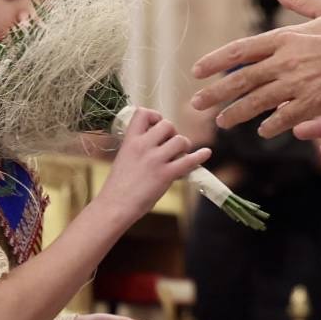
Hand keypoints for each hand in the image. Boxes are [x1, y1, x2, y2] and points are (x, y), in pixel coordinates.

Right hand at [97, 108, 210, 222]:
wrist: (114, 206)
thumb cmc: (118, 186)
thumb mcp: (124, 158)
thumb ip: (138, 147)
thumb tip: (159, 142)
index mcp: (130, 140)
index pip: (143, 113)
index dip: (154, 116)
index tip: (156, 125)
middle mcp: (143, 146)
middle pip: (167, 124)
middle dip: (173, 132)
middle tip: (170, 145)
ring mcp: (155, 160)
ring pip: (180, 140)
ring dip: (184, 146)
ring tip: (180, 155)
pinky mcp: (165, 175)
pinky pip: (188, 161)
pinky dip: (200, 156)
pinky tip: (206, 153)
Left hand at [191, 0, 320, 136]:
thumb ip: (299, 0)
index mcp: (286, 36)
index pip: (240, 49)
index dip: (216, 60)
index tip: (197, 70)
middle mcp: (285, 60)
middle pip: (240, 79)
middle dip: (215, 92)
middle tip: (196, 103)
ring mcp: (297, 84)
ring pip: (256, 101)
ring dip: (236, 112)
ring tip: (221, 121)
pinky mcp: (313, 103)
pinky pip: (284, 117)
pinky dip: (271, 125)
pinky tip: (262, 131)